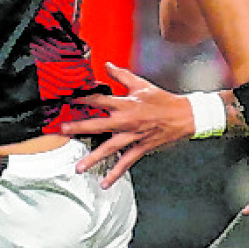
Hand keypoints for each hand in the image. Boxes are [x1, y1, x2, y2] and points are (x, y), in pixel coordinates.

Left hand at [62, 64, 195, 184]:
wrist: (184, 116)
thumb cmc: (163, 100)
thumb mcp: (141, 84)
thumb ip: (122, 75)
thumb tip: (108, 65)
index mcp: (126, 103)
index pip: (100, 100)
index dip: (83, 99)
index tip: (68, 100)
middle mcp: (127, 120)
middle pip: (99, 125)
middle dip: (80, 128)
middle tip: (64, 131)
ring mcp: (133, 136)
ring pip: (110, 148)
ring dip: (94, 158)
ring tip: (79, 167)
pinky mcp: (141, 148)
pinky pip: (126, 162)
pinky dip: (115, 173)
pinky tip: (105, 183)